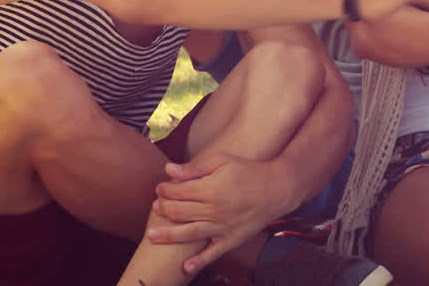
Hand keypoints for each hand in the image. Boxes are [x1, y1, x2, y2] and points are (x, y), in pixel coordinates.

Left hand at [147, 152, 291, 274]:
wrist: (276, 189)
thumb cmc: (248, 171)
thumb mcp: (223, 160)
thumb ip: (195, 167)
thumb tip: (168, 169)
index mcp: (211, 188)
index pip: (178, 191)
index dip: (165, 189)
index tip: (160, 188)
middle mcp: (214, 209)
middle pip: (179, 212)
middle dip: (163, 208)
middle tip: (156, 206)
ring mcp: (222, 226)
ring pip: (189, 233)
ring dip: (168, 235)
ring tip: (151, 236)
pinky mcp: (231, 238)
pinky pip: (213, 252)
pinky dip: (199, 261)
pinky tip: (186, 267)